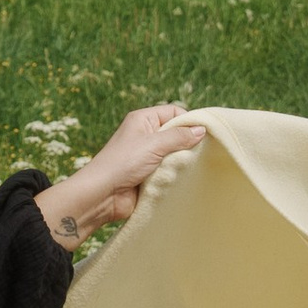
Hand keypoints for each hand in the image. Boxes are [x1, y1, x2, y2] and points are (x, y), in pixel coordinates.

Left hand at [35, 104, 205, 247]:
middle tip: (200, 153)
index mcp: (143, 120)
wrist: (103, 195)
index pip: (173, 112)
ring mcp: (148, 156)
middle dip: (188, 143)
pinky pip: (170, 171)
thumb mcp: (154, 144)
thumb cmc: (123, 163)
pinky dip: (176, 175)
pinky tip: (183, 180)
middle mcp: (146, 135)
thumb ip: (179, 136)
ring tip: (189, 168)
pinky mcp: (150, 175)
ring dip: (182, 162)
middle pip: (176, 134)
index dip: (188, 120)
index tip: (204, 133)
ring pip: (175, 154)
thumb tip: (201, 130)